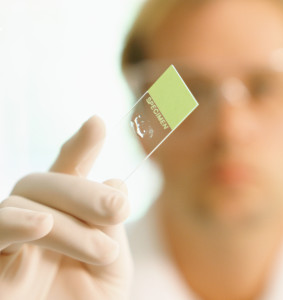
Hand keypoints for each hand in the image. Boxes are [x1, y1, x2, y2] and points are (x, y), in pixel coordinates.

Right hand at [0, 116, 132, 299]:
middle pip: (46, 181)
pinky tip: (42, 225)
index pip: (69, 172)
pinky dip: (17, 223)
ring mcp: (11, 236)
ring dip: (68, 223)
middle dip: (83, 191)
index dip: (81, 145)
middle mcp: (35, 218)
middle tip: (118, 208)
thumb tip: (115, 181)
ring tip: (103, 251)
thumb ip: (111, 225)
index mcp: (66, 215)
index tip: (97, 121)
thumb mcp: (112, 264)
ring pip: (26, 202)